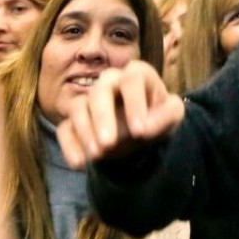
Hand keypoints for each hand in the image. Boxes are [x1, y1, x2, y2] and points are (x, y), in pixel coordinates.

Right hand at [57, 60, 184, 167]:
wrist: (142, 134)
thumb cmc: (158, 116)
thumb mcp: (173, 115)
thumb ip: (166, 116)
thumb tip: (144, 128)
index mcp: (136, 75)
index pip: (132, 80)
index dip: (135, 104)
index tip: (140, 132)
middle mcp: (109, 83)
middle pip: (99, 91)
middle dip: (102, 117)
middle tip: (109, 144)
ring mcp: (89, 101)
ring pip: (77, 107)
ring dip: (85, 132)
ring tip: (97, 156)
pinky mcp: (74, 122)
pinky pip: (64, 129)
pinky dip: (69, 146)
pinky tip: (79, 164)